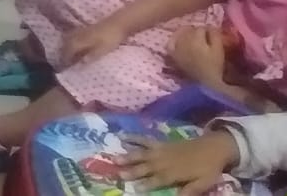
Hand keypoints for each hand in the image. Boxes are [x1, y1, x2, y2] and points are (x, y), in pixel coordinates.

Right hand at [61, 22, 126, 65]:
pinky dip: (72, 41)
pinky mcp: (87, 28)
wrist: (118, 23)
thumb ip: (90, 57)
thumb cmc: (111, 39)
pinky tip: (76, 44)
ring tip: (69, 53)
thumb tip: (79, 65)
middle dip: (64, 52)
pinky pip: (74, 35)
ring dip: (67, 46)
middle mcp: (78, 35)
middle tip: (65, 61)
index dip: (65, 58)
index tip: (64, 66)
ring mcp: (82, 31)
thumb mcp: (102, 50)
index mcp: (80, 41)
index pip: (68, 50)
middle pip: (66, 44)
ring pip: (69, 38)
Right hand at [117, 131, 239, 195]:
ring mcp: (161, 151)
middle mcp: (164, 162)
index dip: (146, 184)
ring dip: (128, 156)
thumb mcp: (203, 182)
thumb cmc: (209, 167)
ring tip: (115, 158)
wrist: (214, 147)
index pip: (157, 180)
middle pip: (145, 167)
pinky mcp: (161, 143)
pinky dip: (134, 138)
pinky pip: (145, 140)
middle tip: (118, 174)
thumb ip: (190, 191)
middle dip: (132, 171)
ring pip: (142, 154)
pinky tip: (122, 137)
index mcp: (173, 173)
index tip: (135, 188)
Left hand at [169, 25, 228, 85]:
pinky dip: (174, 39)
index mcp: (197, 40)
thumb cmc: (215, 65)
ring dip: (186, 33)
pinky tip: (179, 39)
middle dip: (197, 31)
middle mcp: (184, 42)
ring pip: (180, 34)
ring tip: (193, 36)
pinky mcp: (173, 55)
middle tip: (204, 36)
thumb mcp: (218, 49)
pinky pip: (170, 43)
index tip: (212, 34)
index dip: (208, 30)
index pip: (201, 28)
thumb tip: (210, 26)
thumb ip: (215, 36)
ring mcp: (177, 48)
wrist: (206, 81)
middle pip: (190, 30)